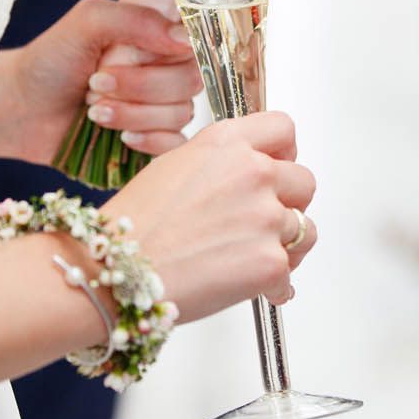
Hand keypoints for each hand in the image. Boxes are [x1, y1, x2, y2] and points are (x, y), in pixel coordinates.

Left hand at [0, 0, 199, 163]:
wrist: (19, 108)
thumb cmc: (51, 59)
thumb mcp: (88, 21)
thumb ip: (136, 20)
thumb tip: (184, 39)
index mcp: (156, 39)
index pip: (195, 45)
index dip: (170, 55)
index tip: (132, 56)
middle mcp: (164, 71)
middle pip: (189, 82)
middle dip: (141, 87)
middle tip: (96, 84)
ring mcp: (159, 108)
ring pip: (180, 115)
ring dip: (134, 114)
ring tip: (93, 110)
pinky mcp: (152, 143)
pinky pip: (176, 146)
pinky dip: (150, 141)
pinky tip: (121, 138)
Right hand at [101, 112, 318, 322]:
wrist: (114, 271)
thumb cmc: (132, 227)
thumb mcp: (173, 166)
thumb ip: (220, 164)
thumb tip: (245, 178)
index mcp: (227, 143)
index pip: (283, 128)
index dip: (285, 152)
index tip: (279, 169)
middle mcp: (252, 171)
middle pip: (304, 182)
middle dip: (288, 205)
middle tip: (261, 225)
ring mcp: (266, 216)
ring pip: (304, 230)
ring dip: (283, 247)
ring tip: (248, 260)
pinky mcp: (270, 261)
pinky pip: (289, 274)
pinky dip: (273, 287)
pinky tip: (250, 289)